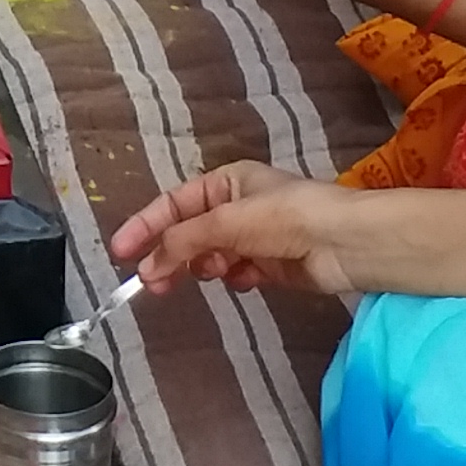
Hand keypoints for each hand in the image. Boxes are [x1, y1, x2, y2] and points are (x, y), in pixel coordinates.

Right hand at [106, 159, 351, 296]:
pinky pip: (237, 273)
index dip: (145, 226)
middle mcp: (238, 206)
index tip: (120, 253)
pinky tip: (242, 279)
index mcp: (227, 182)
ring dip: (204, 267)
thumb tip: (148, 264)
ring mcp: (255, 237)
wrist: (345, 243)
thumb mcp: (226, 221)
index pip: (173, 204)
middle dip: (169, 255)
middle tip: (151, 283)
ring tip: (207, 274)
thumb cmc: (285, 217)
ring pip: (210, 256)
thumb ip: (183, 241)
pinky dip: (234, 277)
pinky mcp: (271, 266)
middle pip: (188, 233)